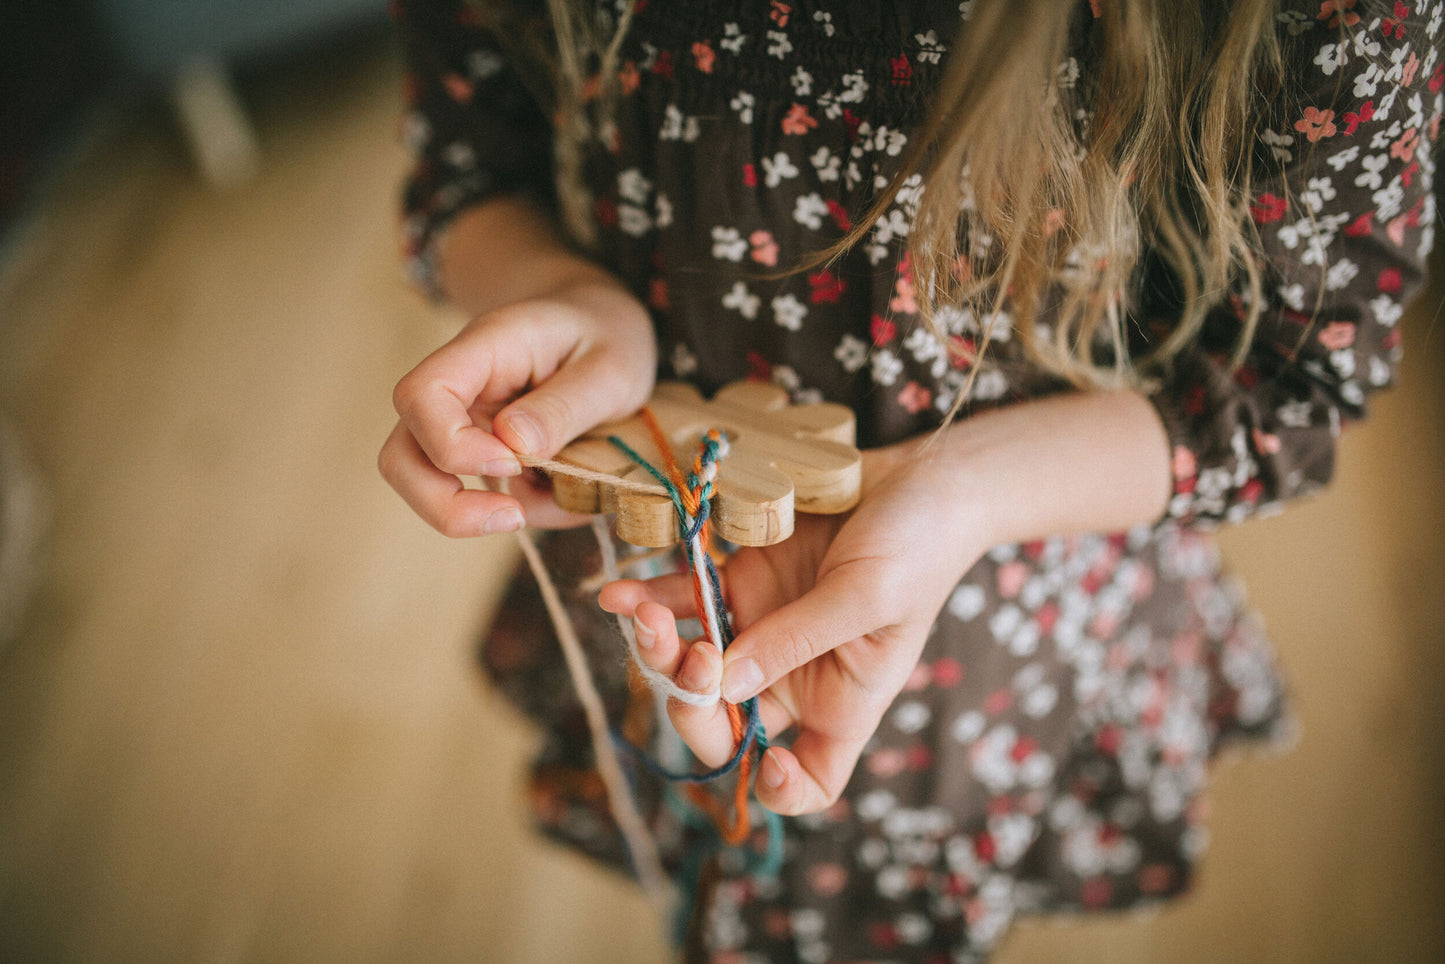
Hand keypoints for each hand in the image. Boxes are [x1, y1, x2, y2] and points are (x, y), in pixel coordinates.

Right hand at [380, 264, 657, 536]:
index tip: (513, 463)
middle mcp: (458, 390)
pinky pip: (475, 496)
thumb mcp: (610, 367)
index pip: (423, 395)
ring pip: (422, 481)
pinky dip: (515, 510)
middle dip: (444, 504)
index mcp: (485, 350)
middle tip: (512, 517)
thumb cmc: (607, 336)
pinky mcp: (480, 455)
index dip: (452, 444)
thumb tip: (514, 447)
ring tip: (532, 512)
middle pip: (402, 453)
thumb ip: (565, 406)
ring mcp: (462, 424)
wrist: (603, 328)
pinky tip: (560, 497)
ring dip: (468, 515)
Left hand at [599, 443, 986, 814]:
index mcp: (841, 703)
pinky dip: (647, 599)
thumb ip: (796, 640)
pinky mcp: (740, 580)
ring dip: (658, 650)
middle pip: (728, 722)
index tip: (766, 761)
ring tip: (639, 614)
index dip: (781, 789)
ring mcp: (762, 628)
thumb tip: (725, 681)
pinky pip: (684, 600)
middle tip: (692, 654)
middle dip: (693, 703)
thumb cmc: (918, 544)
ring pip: (694, 664)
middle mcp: (795, 677)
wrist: (918, 473)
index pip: (809, 778)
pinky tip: (619, 591)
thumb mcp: (866, 597)